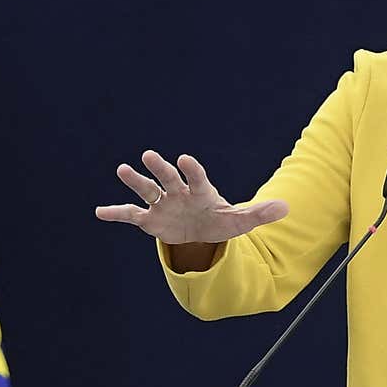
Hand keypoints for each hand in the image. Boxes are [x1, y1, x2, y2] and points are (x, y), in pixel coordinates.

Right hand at [94, 150, 288, 243]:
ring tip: (121, 169)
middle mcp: (178, 192)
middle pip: (168, 178)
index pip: (197, 177)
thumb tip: (287, 208)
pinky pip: (131, 215)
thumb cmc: (219, 220)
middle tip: (149, 155)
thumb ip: (259, 214)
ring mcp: (162, 204)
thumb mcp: (240, 221)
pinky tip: (99, 212)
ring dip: (135, 181)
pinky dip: (116, 214)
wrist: (200, 231)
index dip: (192, 170)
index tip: (185, 159)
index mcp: (200, 191)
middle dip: (159, 168)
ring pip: (147, 190)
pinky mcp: (150, 219)